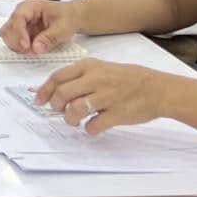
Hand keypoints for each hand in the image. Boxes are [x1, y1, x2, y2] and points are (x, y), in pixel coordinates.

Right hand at [0, 0, 81, 55]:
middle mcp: (22, 12)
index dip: (19, 33)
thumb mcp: (63, 28)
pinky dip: (20, 47)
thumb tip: (36, 48)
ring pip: (8, 34)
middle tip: (29, 51)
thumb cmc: (68, 17)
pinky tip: (32, 50)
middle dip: (16, 41)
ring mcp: (21, 21)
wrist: (72, 17)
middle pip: (9, 27)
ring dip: (17, 45)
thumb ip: (49, 38)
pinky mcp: (22, 30)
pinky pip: (14, 40)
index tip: (26, 46)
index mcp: (31, 5)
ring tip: (32, 51)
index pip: (18, 17)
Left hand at [35, 59, 177, 134]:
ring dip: (69, 118)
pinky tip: (92, 127)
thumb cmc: (126, 79)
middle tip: (58, 111)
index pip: (57, 77)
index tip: (39, 100)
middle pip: (63, 93)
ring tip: (74, 121)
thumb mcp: (101, 68)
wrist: (157, 89)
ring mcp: (107, 97)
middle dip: (55, 105)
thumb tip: (56, 91)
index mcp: (89, 66)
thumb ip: (80, 77)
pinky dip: (89, 129)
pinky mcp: (117, 114)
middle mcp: (96, 79)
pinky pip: (95, 125)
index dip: (44, 90)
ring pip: (75, 109)